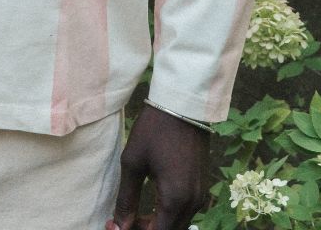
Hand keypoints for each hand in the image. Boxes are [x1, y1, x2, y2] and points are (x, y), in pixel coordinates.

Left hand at [106, 104, 209, 229]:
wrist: (183, 104)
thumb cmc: (154, 129)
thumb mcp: (133, 161)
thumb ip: (127, 198)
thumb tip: (119, 226)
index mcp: (175, 199)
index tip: (118, 225)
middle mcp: (193, 202)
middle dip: (148, 229)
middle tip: (127, 220)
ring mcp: (200, 194)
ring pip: (179, 223)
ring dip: (159, 224)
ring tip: (138, 213)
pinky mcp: (202, 185)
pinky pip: (186, 211)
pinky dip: (170, 214)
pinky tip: (153, 203)